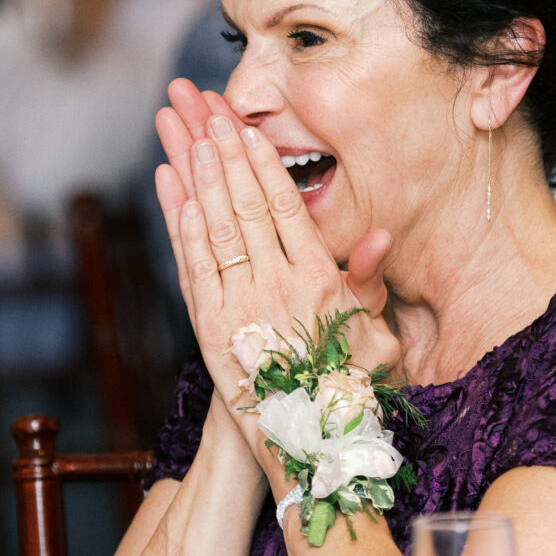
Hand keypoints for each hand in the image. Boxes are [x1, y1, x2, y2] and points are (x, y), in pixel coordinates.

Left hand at [152, 80, 401, 413]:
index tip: (248, 130)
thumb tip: (381, 235)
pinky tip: (174, 193)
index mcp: (318, 282)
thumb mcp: (376, 334)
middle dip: (224, 155)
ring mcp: (238, 306)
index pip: (287, 208)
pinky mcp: (209, 327)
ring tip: (186, 136)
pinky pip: (192, 267)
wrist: (304, 443)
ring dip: (198, 178)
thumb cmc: (347, 384)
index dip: (263, 165)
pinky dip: (180, 227)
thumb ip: (369, 282)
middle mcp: (276, 288)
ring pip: (215, 229)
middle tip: (206, 113)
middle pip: (246, 206)